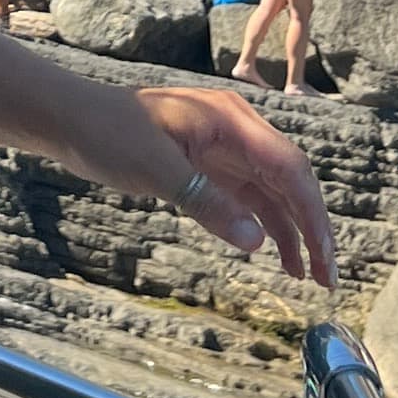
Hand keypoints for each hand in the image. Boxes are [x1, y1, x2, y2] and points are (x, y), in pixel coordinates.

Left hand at [125, 81, 334, 285]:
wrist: (71, 119)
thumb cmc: (109, 134)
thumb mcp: (157, 170)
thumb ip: (208, 204)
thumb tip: (256, 243)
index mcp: (232, 120)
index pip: (289, 168)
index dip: (311, 214)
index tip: (324, 257)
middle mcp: (238, 131)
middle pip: (290, 181)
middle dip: (311, 228)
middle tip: (326, 278)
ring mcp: (225, 148)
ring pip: (273, 193)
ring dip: (292, 231)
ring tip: (308, 277)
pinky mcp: (209, 166)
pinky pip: (248, 197)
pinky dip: (263, 225)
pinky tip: (273, 254)